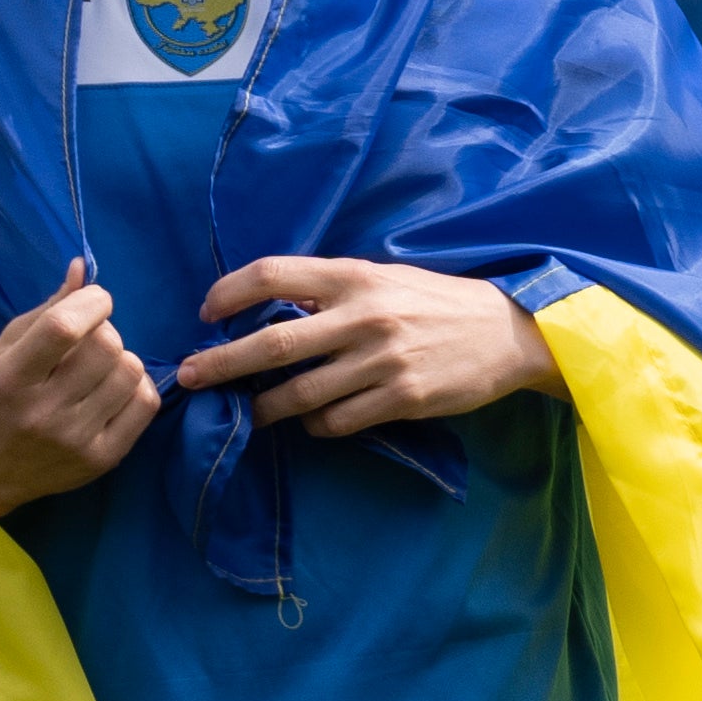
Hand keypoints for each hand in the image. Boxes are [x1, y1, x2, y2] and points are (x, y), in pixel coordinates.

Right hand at [0, 258, 159, 513]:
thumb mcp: (5, 351)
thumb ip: (47, 310)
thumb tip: (83, 269)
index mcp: (11, 379)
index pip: (63, 327)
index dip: (91, 301)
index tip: (95, 299)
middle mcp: (43, 411)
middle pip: (107, 347)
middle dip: (106, 330)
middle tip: (90, 338)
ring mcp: (76, 439)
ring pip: (131, 372)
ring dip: (121, 359)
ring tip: (97, 367)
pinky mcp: (104, 458)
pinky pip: (146, 403)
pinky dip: (137, 387)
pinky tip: (113, 389)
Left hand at [178, 255, 557, 436]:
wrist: (511, 333)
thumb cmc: (438, 303)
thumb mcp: (386, 279)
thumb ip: (333, 291)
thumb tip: (270, 312)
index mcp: (355, 277)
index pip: (273, 275)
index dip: (229, 293)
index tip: (206, 313)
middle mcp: (365, 316)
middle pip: (271, 343)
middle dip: (221, 363)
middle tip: (190, 377)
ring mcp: (384, 361)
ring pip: (300, 393)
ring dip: (265, 407)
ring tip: (252, 411)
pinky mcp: (404, 398)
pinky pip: (338, 421)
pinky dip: (315, 425)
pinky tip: (313, 421)